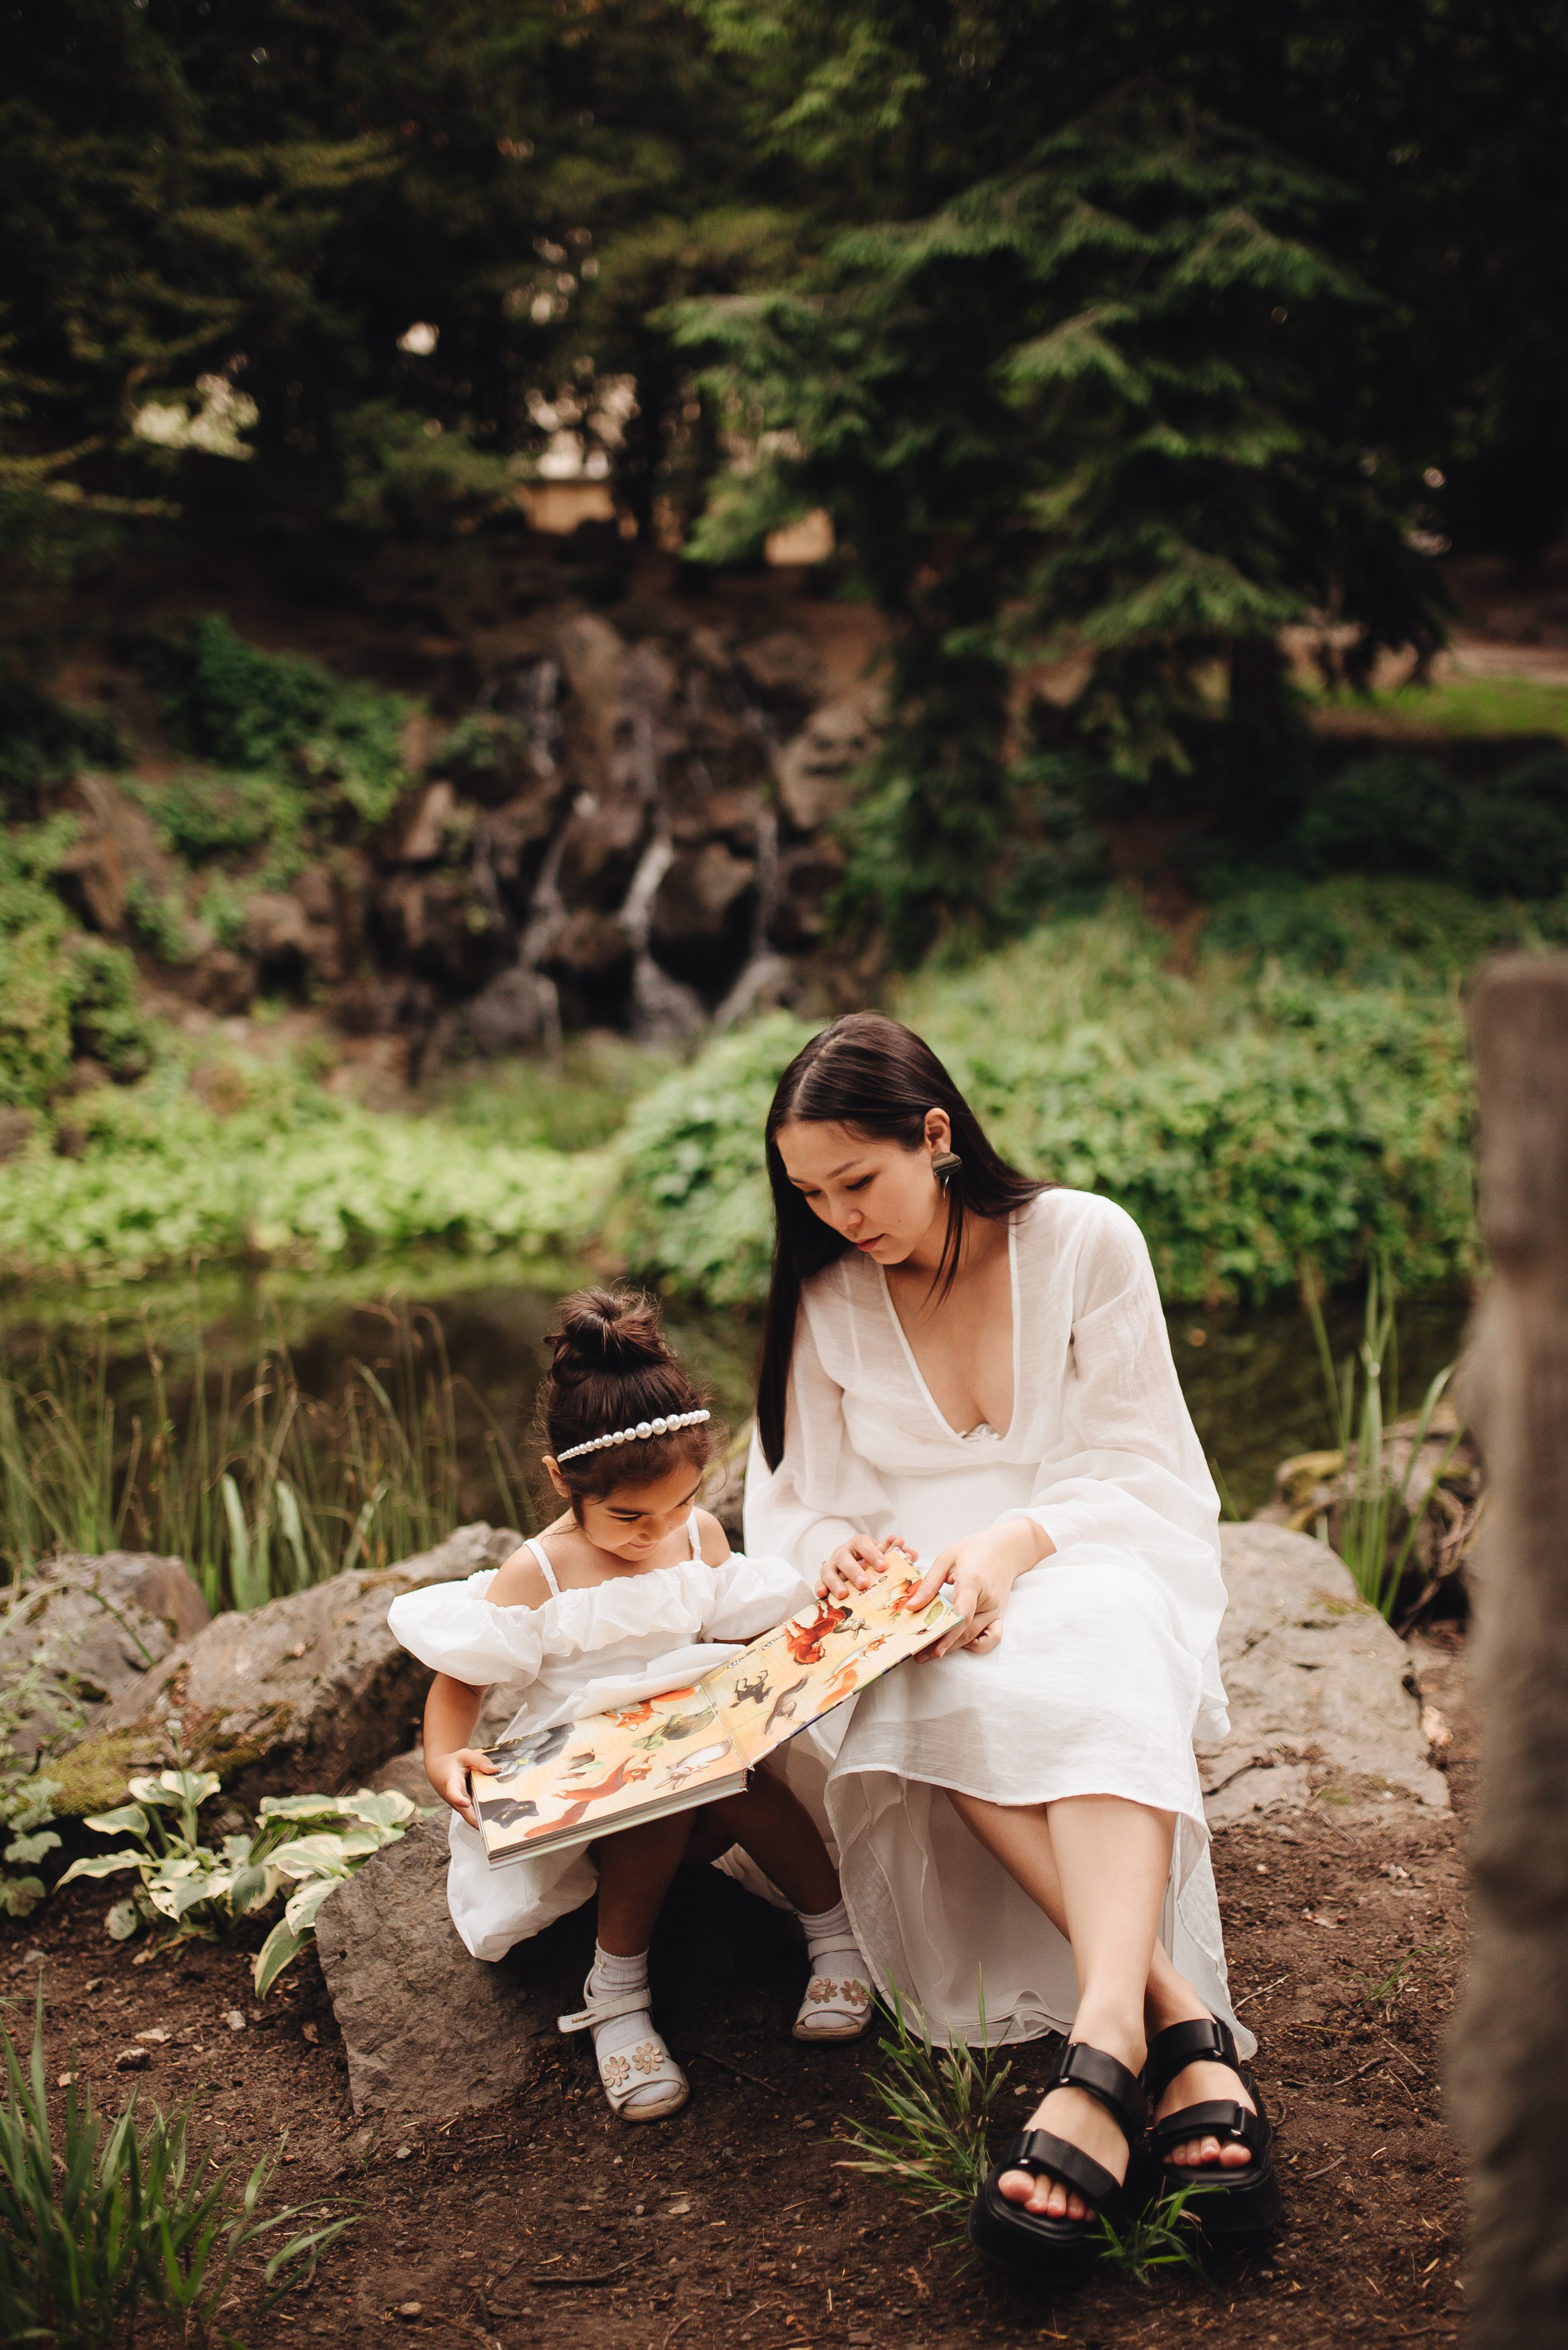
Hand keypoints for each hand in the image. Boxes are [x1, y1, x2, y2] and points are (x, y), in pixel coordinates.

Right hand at [428, 1746, 496, 1829]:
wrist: (439, 1771)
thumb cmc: (453, 1762)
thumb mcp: (465, 1755)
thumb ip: (479, 1761)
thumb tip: (495, 1770)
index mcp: (452, 1782)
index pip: (453, 1792)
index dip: (458, 1798)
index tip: (465, 1802)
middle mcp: (455, 1798)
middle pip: (466, 1812)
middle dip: (477, 1820)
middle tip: (492, 1829)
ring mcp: (460, 1806)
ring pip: (472, 1817)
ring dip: (483, 1822)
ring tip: (500, 1828)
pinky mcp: (466, 1809)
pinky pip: (476, 1815)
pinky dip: (486, 1818)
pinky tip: (501, 1821)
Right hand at [817, 1532, 912, 1600]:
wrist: (850, 1563)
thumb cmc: (869, 1561)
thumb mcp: (882, 1556)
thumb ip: (897, 1554)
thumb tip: (912, 1553)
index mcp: (858, 1544)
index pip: (863, 1543)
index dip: (873, 1553)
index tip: (884, 1566)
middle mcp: (843, 1552)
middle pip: (845, 1557)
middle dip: (854, 1571)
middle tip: (865, 1584)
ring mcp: (831, 1565)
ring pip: (828, 1570)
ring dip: (836, 1582)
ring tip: (844, 1594)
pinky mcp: (823, 1579)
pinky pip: (818, 1582)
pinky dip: (819, 1587)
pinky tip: (823, 1595)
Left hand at [905, 1519, 1052, 1658]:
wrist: (1006, 1549)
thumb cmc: (974, 1550)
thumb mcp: (947, 1559)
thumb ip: (929, 1584)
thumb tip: (912, 1606)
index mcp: (973, 1583)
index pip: (963, 1613)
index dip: (948, 1632)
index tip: (931, 1646)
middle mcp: (987, 1601)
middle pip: (966, 1631)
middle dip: (941, 1646)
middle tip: (918, 1655)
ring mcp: (995, 1610)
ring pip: (975, 1637)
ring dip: (954, 1647)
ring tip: (931, 1652)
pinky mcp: (998, 1615)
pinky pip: (992, 1637)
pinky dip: (978, 1644)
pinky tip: (961, 1643)